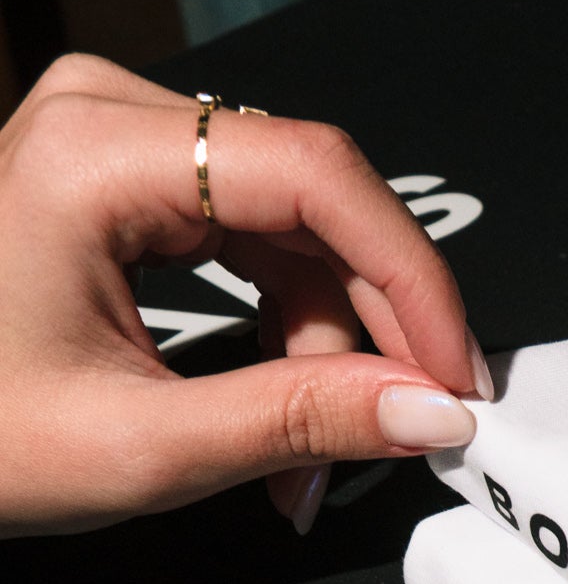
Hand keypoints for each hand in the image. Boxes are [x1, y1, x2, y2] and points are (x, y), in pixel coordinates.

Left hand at [0, 53, 486, 540]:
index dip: (410, 277)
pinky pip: (250, 242)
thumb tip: (425, 412)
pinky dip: (282, 334)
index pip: (315, 174)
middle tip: (407, 431)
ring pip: (292, 233)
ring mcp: (116, 142)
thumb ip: (300, 422)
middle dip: (367, 335)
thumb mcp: (146, 447)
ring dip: (324, 352)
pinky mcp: (127, 181)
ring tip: (309, 466)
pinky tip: (286, 413)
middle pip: (312, 203)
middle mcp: (107, 117)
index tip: (457, 372)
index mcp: (95, 154)